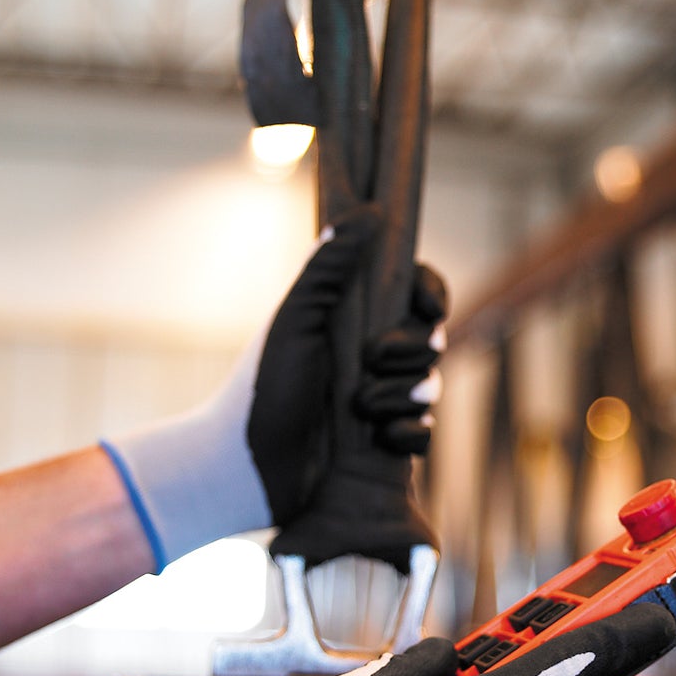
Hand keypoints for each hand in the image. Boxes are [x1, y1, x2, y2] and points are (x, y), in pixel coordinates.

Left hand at [102, 208, 446, 567]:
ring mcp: (382, 401)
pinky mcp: (385, 446)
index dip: (430, 294)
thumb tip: (368, 210)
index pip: (414, 294)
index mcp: (353, 321)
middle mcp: (372, 358)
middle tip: (372, 357)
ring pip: (429, 388)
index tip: (427, 306)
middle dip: (412, 350)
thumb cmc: (261, 386)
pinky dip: (406, 436)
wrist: (245, 465)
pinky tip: (379, 438)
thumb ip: (329, 266)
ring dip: (402, 395)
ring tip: (360, 406)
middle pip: (429, 340)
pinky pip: (422, 435)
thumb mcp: (296, 319)